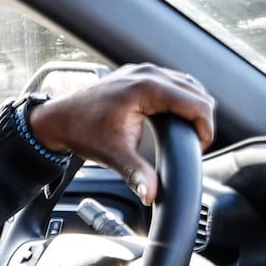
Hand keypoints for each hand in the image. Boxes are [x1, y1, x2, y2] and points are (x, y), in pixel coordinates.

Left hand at [27, 64, 214, 204]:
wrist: (59, 118)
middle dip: (202, 119)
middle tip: (196, 144)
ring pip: (188, 84)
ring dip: (194, 107)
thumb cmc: (83, 131)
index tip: (201, 147)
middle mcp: (148, 73)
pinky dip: (182, 100)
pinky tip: (177, 119)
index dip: (205, 127)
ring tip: (189, 134)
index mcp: (146, 88)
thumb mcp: (114, 155)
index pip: (196, 103)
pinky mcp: (140, 74)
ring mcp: (143, 71)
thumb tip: (152, 194)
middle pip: (197, 91)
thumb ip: (137, 174)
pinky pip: (174, 82)